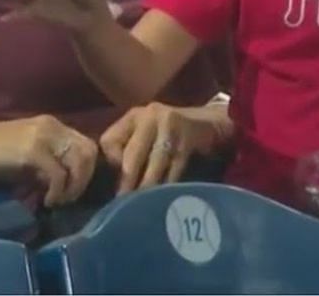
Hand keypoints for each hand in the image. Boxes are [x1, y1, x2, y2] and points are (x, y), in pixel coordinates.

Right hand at [0, 115, 97, 207]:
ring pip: (80, 161)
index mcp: (54, 125)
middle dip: (85, 178)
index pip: (86, 144)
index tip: (75, 188)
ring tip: (59, 201)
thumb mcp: (26, 157)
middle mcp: (54, 126)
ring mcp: (45, 136)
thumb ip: (47, 164)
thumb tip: (64, 185)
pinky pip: (59, 173)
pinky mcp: (33, 150)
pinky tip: (48, 201)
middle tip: (70, 198)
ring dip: (75, 186)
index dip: (87, 168)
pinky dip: (58, 191)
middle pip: (89, 151)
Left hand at [100, 102, 230, 194]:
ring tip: (142, 203)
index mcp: (134, 116)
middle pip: (134, 151)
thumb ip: (126, 149)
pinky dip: (168, 181)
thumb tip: (113, 178)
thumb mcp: (144, 133)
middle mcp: (151, 116)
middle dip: (128, 179)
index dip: (111, 163)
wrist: (207, 122)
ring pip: (156, 160)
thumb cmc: (167, 133)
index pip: (111, 140)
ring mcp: (172, 125)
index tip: (113, 182)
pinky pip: (176, 165)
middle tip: (122, 201)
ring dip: (149, 183)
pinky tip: (164, 194)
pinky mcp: (189, 138)